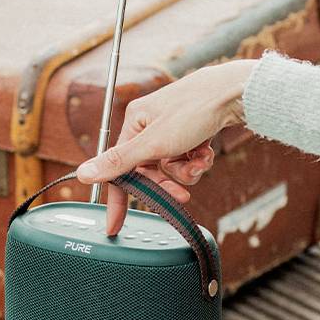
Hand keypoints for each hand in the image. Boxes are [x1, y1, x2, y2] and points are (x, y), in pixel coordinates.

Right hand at [76, 58, 255, 234]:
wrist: (236, 94)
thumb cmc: (194, 110)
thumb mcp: (154, 142)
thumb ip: (119, 162)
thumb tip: (83, 174)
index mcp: (134, 123)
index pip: (119, 169)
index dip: (118, 199)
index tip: (115, 226)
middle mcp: (150, 125)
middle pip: (149, 172)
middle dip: (166, 184)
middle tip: (181, 194)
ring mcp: (172, 129)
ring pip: (171, 168)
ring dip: (186, 172)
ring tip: (199, 161)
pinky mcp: (191, 132)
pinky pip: (187, 159)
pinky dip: (197, 160)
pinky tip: (206, 152)